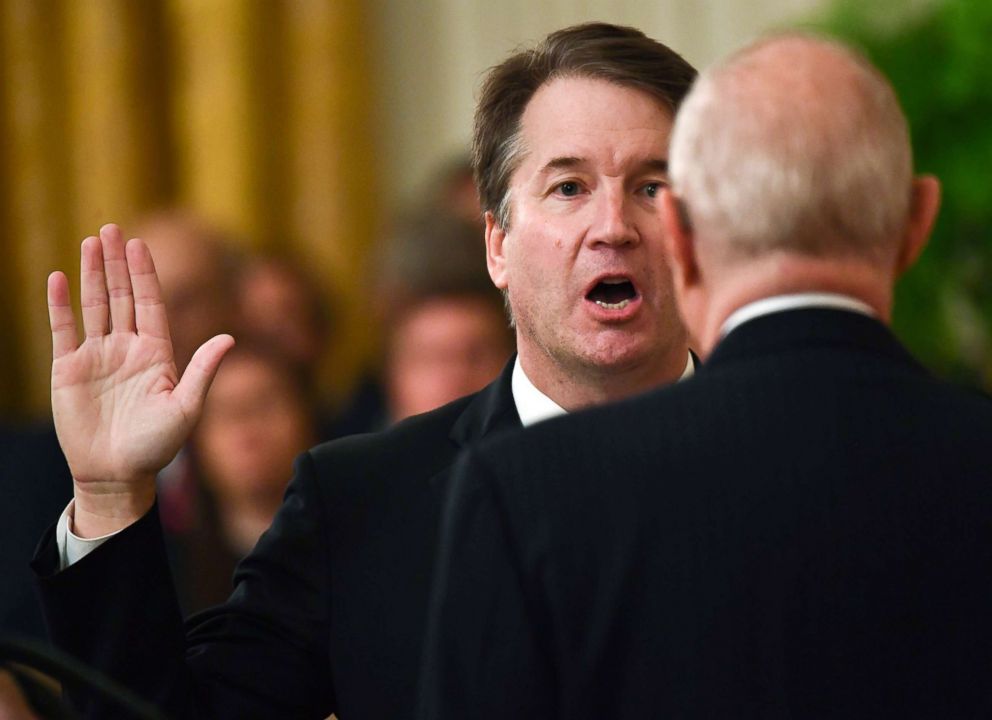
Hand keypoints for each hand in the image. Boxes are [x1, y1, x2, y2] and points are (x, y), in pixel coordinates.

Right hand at [48, 224, 232, 536]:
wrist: (117, 474)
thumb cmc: (156, 446)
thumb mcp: (186, 407)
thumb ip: (203, 370)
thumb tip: (231, 337)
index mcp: (157, 354)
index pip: (151, 304)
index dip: (145, 274)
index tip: (140, 244)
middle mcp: (127, 349)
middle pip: (121, 296)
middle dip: (116, 263)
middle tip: (112, 228)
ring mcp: (98, 357)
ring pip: (94, 306)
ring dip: (91, 274)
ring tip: (90, 242)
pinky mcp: (70, 370)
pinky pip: (63, 330)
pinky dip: (60, 305)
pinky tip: (59, 277)